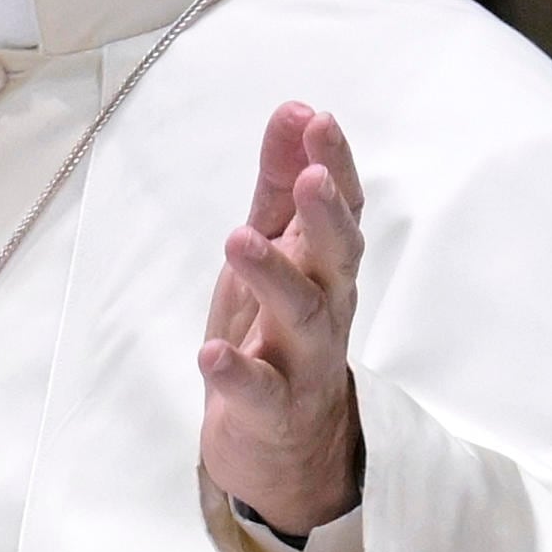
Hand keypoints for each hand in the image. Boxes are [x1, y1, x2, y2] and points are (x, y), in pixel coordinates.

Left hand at [198, 103, 363, 537]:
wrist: (283, 444)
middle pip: (335, 258)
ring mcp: (303, 360)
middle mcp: (326, 307)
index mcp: (324, 264)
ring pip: (302, 318)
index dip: (334, 163)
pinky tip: (210, 354)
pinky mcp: (273, 409)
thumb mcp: (277, 248)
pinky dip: (237, 372)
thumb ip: (281, 183)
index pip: (340, 208)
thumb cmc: (278, 330)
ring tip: (239, 242)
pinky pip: (260, 391)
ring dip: (274, 278)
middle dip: (326, 216)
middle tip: (309, 178)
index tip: (317, 121)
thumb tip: (295, 107)